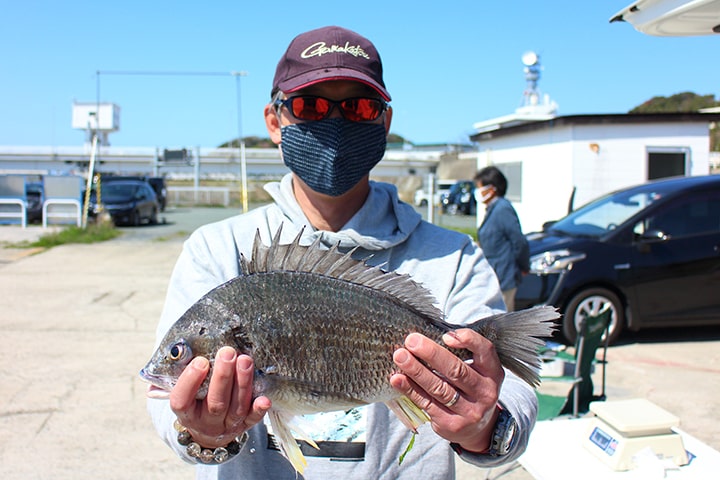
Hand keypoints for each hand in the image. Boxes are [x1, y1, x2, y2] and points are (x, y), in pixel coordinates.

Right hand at [168, 346, 271, 447]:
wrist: (208, 430)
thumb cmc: (196, 400)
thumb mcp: (184, 391)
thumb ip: (182, 374)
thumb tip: (181, 350)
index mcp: (186, 413)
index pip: (182, 400)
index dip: (190, 381)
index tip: (200, 361)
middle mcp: (205, 422)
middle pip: (215, 402)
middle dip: (222, 377)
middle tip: (227, 353)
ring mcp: (226, 425)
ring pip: (236, 408)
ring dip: (242, 383)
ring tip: (245, 360)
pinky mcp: (244, 425)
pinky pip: (252, 420)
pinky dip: (258, 410)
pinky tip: (264, 399)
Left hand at [390, 329, 502, 452]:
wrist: (478, 429)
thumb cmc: (471, 388)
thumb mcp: (478, 370)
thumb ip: (462, 353)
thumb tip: (428, 336)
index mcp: (493, 373)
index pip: (485, 351)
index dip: (468, 340)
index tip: (445, 335)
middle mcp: (485, 393)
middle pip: (457, 370)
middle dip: (432, 353)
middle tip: (411, 340)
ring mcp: (469, 411)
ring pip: (439, 388)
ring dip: (416, 370)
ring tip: (400, 356)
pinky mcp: (451, 424)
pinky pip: (427, 403)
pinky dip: (410, 389)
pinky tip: (397, 379)